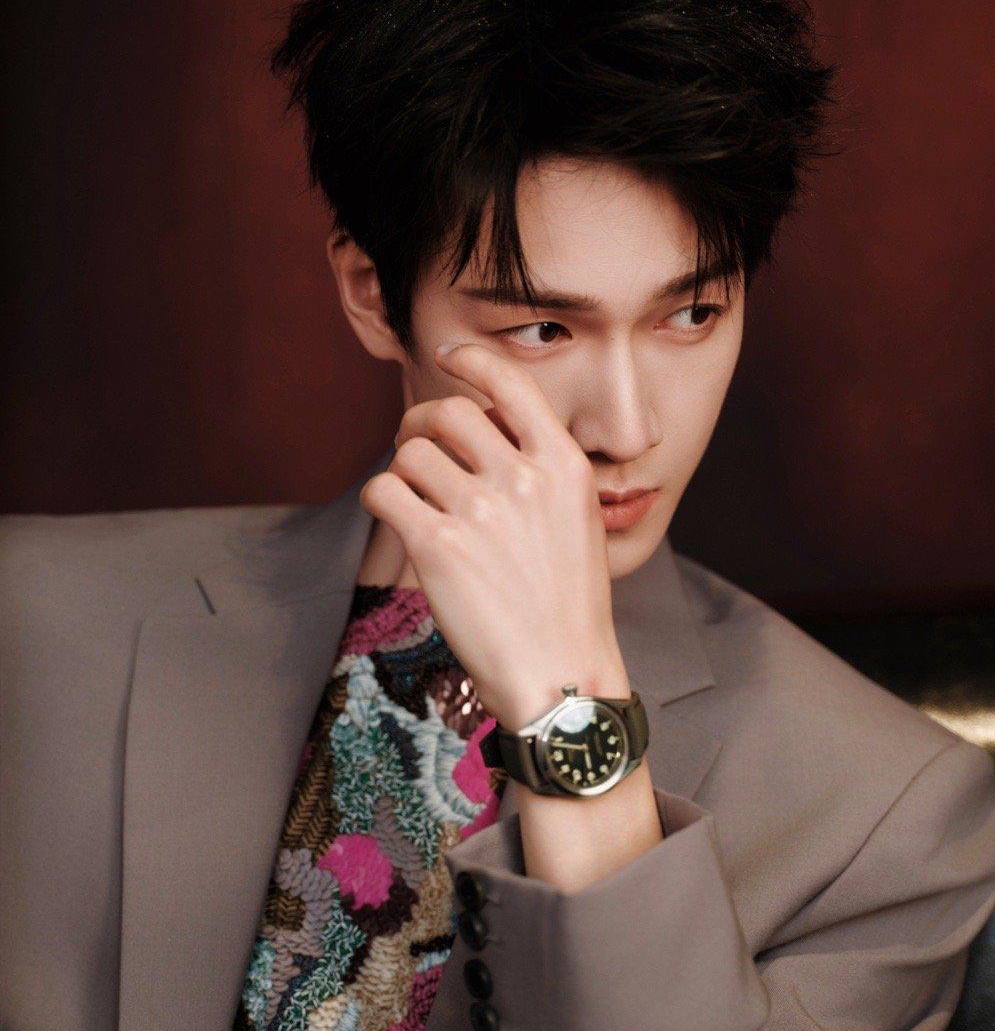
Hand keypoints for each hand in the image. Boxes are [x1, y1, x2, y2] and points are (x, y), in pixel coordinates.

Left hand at [358, 341, 628, 728]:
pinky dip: (381, 500)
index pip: (510, 383)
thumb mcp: (578, 520)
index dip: (471, 360)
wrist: (561, 674)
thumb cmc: (568, 605)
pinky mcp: (436, 546)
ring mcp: (479, 510)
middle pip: (448, 411)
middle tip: (413, 443)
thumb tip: (484, 430)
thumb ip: (540, 470)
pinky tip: (398, 520)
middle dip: (420, 420)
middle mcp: (523, 478)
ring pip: (410, 453)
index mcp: (564, 465)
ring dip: (402, 470)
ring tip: (414, 499)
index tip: (447, 356)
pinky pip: (383, 491)